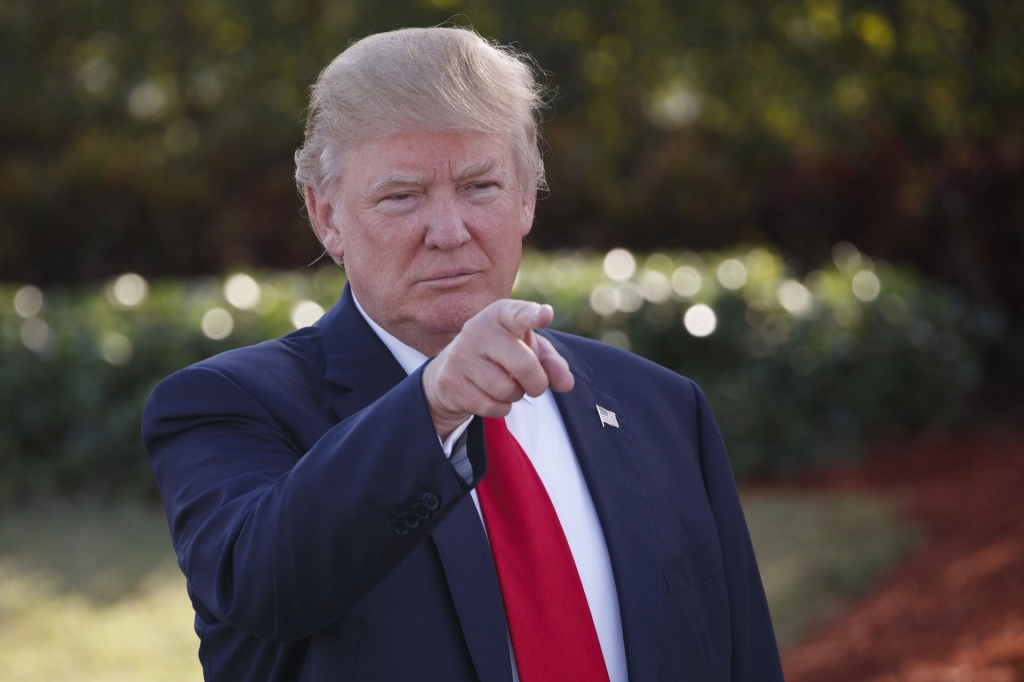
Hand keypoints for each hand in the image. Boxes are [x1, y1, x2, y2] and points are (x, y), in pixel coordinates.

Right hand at [422, 300, 573, 438]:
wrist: (452, 370)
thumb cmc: (502, 355)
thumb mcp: (530, 351)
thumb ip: (552, 364)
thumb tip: (566, 384)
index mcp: (501, 314)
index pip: (519, 314)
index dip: (533, 315)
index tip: (546, 315)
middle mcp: (477, 329)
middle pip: (524, 365)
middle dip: (537, 383)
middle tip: (534, 385)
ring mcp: (460, 354)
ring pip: (506, 390)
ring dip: (515, 396)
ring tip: (506, 385)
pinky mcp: (449, 380)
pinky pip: (490, 406)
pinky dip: (500, 408)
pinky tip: (491, 395)